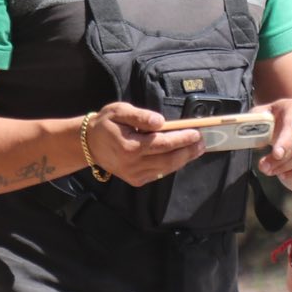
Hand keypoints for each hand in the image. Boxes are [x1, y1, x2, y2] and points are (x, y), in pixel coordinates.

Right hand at [87, 102, 203, 185]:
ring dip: (184, 159)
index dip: (182, 139)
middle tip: (202, 142)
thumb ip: (140, 116)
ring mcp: (134, 175)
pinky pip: (159, 173)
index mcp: (129, 146)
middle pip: (169, 160)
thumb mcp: (120, 111)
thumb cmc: (106, 124)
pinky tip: (180, 156)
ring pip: (166, 169)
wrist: (89, 144)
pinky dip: (172, 165)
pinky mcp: (136, 180)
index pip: (163, 144)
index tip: (196, 133)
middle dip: (188, 151)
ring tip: (196, 149)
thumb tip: (160, 122)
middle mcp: (133, 164)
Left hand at [254, 97, 291, 192]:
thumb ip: (257, 123)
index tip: (276, 154)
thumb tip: (257, 141)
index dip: (285, 141)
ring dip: (285, 167)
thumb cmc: (274, 115)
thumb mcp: (262, 112)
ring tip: (269, 171)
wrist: (289, 115)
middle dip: (280, 159)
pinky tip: (282, 174)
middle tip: (264, 167)